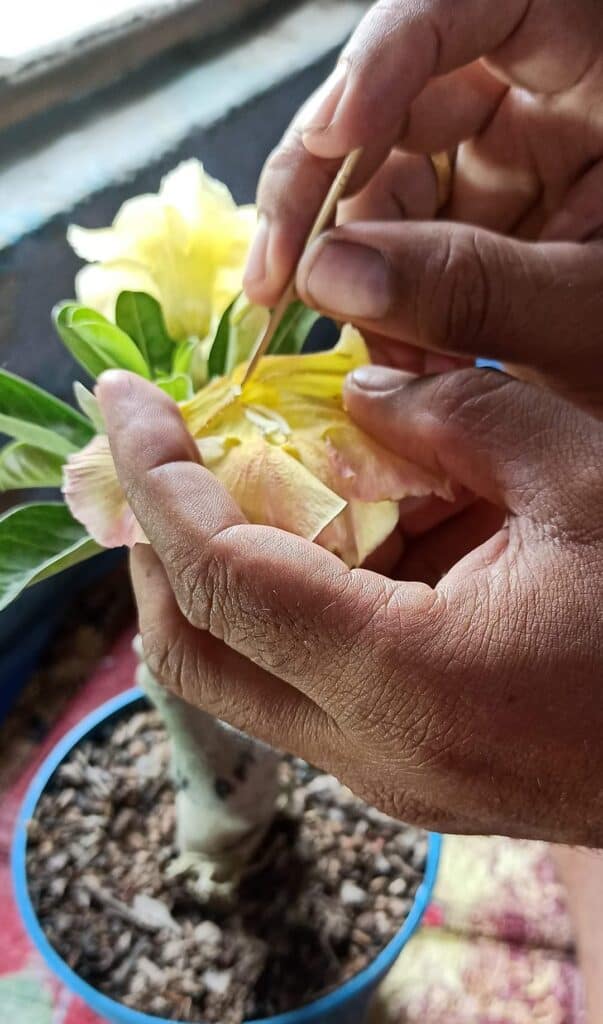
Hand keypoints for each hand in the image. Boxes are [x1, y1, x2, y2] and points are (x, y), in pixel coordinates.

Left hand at [97, 368, 602, 844]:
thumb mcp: (583, 479)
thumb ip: (458, 418)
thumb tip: (363, 392)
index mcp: (413, 677)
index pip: (223, 576)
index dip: (158, 480)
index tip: (125, 402)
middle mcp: (374, 749)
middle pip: (194, 650)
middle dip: (159, 539)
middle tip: (166, 445)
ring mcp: (385, 772)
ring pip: (237, 675)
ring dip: (217, 572)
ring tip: (244, 476)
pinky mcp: (405, 766)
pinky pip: (299, 686)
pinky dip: (282, 604)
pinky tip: (332, 535)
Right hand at [244, 0, 602, 412]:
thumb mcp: (588, 310)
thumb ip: (471, 287)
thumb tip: (328, 276)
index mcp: (598, 56)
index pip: (472, 2)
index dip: (386, 57)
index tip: (330, 142)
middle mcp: (543, 85)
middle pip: (397, 92)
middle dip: (324, 191)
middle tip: (278, 283)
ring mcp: (509, 145)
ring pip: (385, 168)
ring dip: (350, 261)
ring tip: (356, 345)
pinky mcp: (486, 204)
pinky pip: (405, 225)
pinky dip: (382, 289)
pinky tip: (385, 346)